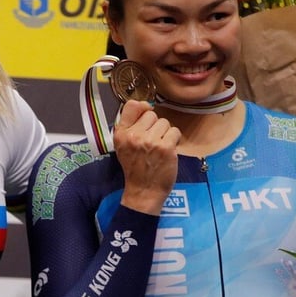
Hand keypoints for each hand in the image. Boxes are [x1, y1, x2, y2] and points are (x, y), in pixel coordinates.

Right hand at [113, 100, 179, 214]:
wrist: (143, 191)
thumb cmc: (135, 168)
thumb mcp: (123, 146)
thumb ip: (130, 126)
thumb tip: (145, 105)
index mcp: (121, 134)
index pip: (131, 106)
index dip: (142, 108)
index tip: (145, 116)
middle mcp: (134, 136)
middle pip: (152, 114)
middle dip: (154, 126)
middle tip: (152, 141)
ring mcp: (150, 141)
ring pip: (165, 122)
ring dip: (165, 133)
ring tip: (159, 147)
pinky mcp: (166, 148)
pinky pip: (174, 132)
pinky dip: (174, 140)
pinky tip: (167, 151)